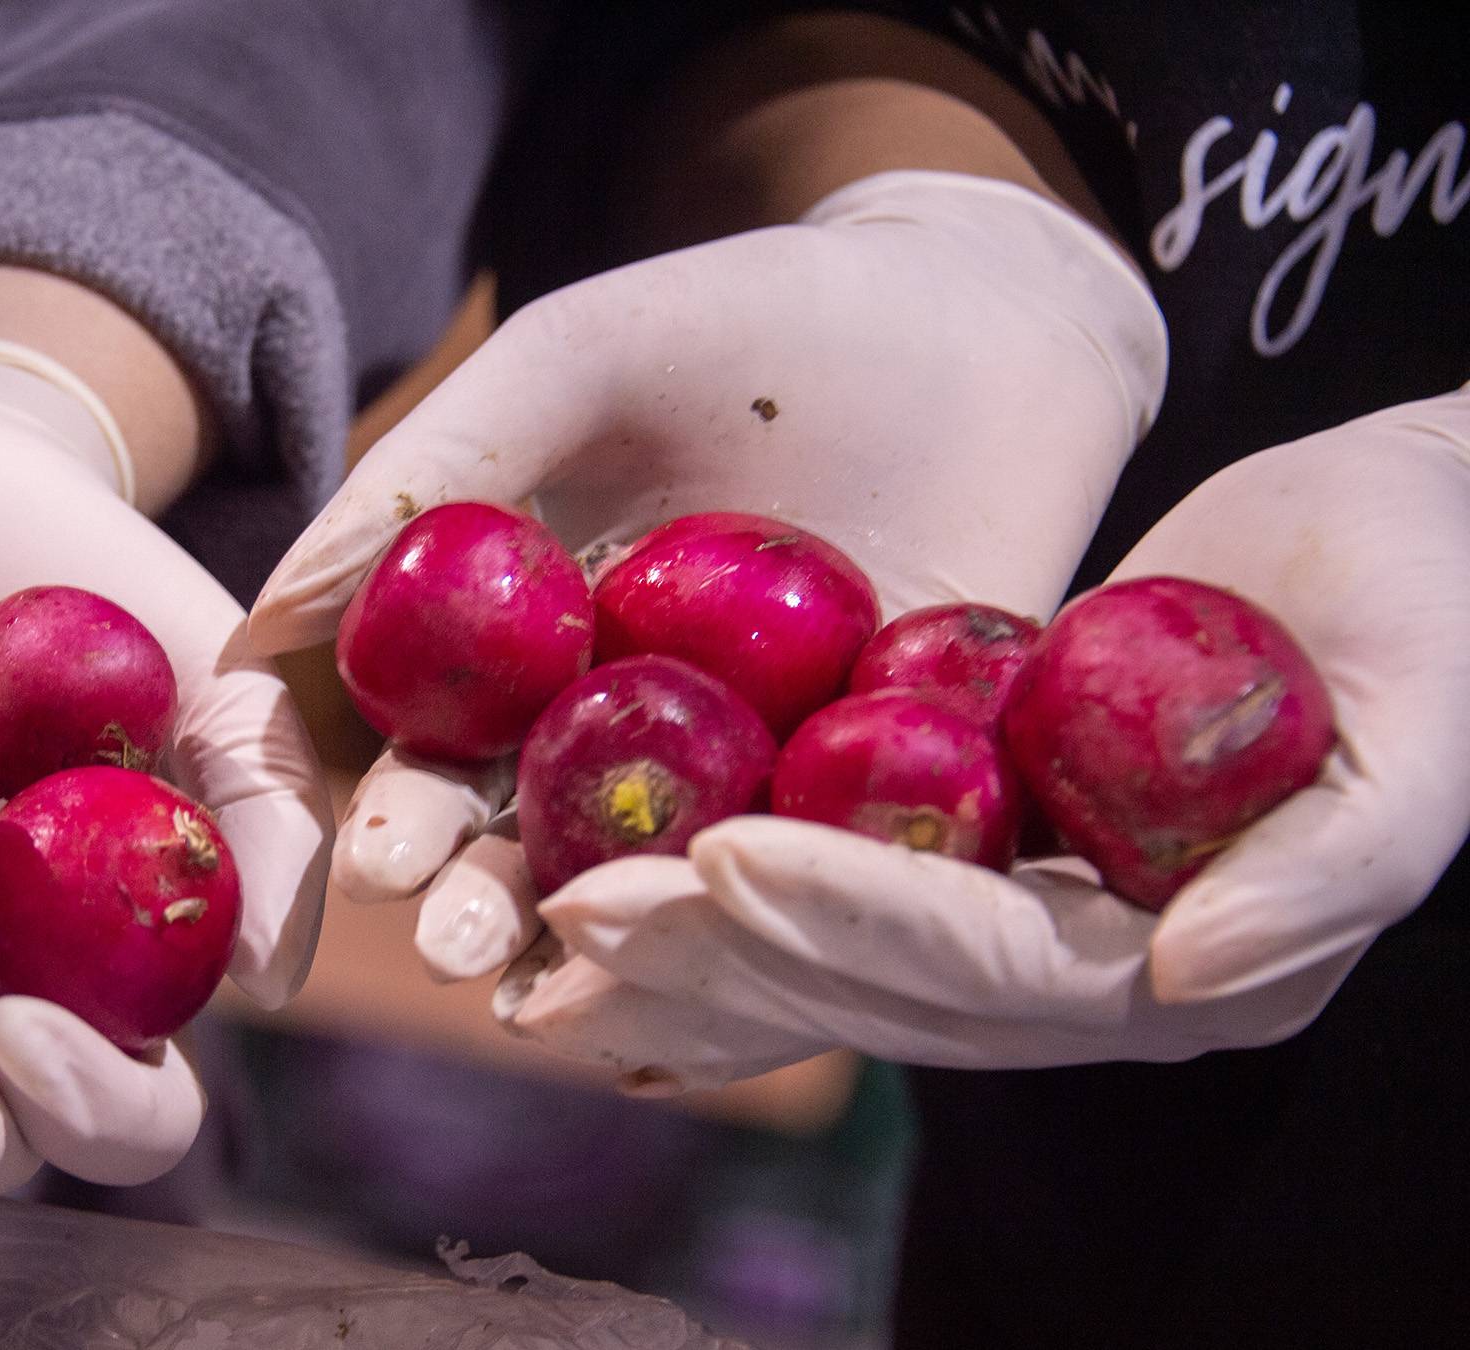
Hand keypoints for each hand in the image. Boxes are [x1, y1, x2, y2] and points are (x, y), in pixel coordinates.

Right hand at [246, 170, 1165, 988]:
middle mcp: (625, 746)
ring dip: (616, 950)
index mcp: (524, 665)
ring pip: (672, 897)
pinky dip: (791, 940)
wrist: (987, 315)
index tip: (366, 862)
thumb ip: (429, 474)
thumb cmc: (751, 322)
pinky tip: (753, 978)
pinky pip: (838, 892)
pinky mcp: (899, 810)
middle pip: (532, 851)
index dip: (391, 818)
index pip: (430, 763)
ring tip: (571, 982)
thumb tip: (264, 622)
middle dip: (480, 904)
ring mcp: (759, 786)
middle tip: (452, 938)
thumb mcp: (576, 366)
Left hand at [522, 388, 1469, 1086]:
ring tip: (544, 913)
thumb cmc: (1429, 607)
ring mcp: (1018, 932)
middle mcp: (1091, 978)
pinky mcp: (965, 860)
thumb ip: (1331, 869)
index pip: (1001, 965)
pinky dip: (712, 894)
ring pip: (828, 962)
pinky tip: (583, 884)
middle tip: (580, 903)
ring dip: (689, 944)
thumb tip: (1189, 980)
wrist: (1398, 546)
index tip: (728, 854)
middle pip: (884, 990)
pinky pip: (819, 891)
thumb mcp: (1422, 730)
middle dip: (732, 949)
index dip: (863, 917)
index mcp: (1194, 970)